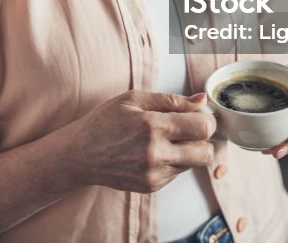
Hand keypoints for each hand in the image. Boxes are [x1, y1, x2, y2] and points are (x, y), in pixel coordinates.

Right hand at [66, 90, 215, 192]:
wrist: (79, 155)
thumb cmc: (104, 122)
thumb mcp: (133, 99)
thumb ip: (171, 100)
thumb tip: (201, 100)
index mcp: (152, 126)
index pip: (202, 128)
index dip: (208, 120)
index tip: (201, 116)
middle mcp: (155, 154)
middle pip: (206, 153)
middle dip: (204, 140)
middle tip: (190, 130)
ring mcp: (154, 174)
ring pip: (193, 164)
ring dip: (188, 151)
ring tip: (166, 140)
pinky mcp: (151, 187)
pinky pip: (177, 173)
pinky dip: (172, 162)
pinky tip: (153, 152)